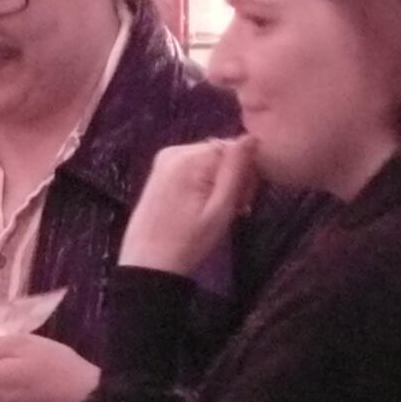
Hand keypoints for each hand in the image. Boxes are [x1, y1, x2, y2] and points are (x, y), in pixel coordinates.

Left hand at [120, 134, 260, 277]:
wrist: (148, 265)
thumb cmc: (188, 242)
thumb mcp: (220, 209)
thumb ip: (237, 170)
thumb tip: (252, 136)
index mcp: (190, 157)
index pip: (235, 147)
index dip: (246, 173)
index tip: (244, 202)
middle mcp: (175, 150)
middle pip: (221, 152)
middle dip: (233, 178)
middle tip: (233, 210)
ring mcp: (164, 159)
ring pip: (210, 160)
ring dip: (220, 182)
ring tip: (216, 212)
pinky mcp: (159, 171)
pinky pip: (194, 167)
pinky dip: (204, 183)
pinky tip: (201, 207)